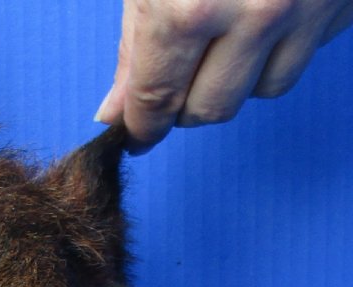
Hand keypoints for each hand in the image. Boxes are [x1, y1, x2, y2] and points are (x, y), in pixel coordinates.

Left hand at [96, 0, 352, 152]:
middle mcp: (257, 12)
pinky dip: (280, 47)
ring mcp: (310, 4)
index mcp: (191, 5)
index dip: (141, 127)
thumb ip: (133, 46)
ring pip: (264, 89)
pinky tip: (266, 12)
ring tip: (222, 36)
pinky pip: (307, 52)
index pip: (157, 101)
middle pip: (211, 109)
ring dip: (236, 79)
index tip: (135, 134)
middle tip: (173, 82)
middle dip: (183, 106)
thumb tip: (115, 113)